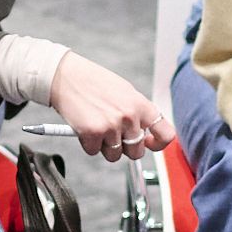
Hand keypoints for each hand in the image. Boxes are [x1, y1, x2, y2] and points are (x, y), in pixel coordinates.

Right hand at [49, 52, 172, 160]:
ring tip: (97, 127)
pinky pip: (94, 151)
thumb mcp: (124, 92)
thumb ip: (137, 112)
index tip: (148, 143)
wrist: (65, 75)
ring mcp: (111, 126)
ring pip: (115, 155)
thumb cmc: (93, 82)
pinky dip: (88, 144)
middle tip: (113, 135)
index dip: (158, 144)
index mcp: (140, 104)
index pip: (165, 134)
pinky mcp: (92, 133)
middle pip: (137, 151)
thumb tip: (145, 133)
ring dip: (105, 147)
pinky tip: (85, 126)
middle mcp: (129, 116)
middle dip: (125, 148)